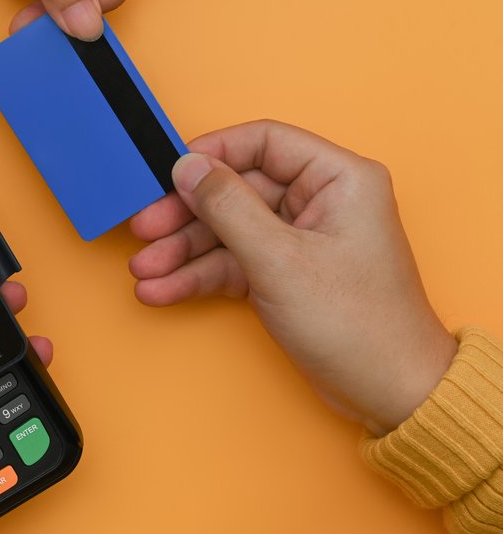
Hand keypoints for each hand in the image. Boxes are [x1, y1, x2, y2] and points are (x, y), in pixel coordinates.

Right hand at [128, 121, 456, 434]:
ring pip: (226, 229)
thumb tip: (188, 167)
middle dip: (185, 215)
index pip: (264, 142)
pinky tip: (164, 289)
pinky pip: (230, 262)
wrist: (389, 391)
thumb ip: (228, 206)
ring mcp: (300, 239)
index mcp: (339, 180)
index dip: (211, 154)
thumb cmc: (360, 325)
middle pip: (235, 189)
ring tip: (146, 271)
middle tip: (145, 229)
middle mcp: (320, 202)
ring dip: (182, 251)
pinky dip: (197, 276)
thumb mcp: (280, 259)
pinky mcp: (284, 273)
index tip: (168, 173)